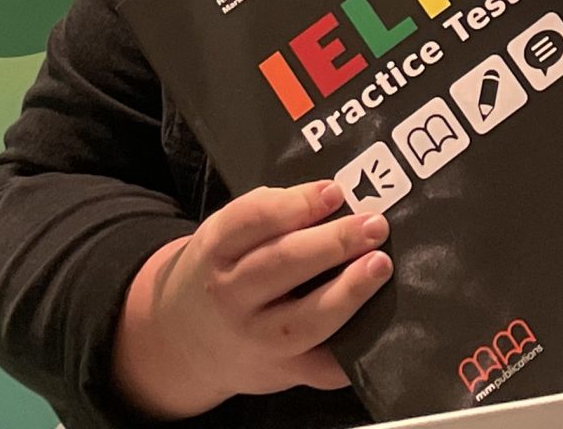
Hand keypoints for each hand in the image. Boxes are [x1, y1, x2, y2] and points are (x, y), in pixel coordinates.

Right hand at [109, 181, 392, 420]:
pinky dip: (351, 355)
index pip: (254, 219)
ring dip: (349, 290)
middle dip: (335, 242)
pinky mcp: (280, 372)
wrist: (182, 343)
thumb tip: (335, 195)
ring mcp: (255, 340)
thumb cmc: (223, 273)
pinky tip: (379, 330)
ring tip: (380, 264)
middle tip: (375, 224)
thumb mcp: (225, 236)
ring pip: (305, 318)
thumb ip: (269, 214)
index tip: (336, 191)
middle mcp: (231, 296)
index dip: (298, 204)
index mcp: (216, 250)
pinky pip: (320, 368)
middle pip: (284, 264)